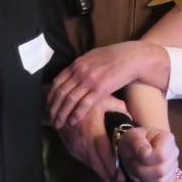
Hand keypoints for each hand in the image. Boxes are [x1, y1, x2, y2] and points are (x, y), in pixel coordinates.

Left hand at [48, 41, 168, 127]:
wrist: (133, 58)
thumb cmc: (115, 57)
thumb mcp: (93, 57)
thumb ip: (81, 66)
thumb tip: (71, 75)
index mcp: (77, 64)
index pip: (58, 82)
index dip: (51, 97)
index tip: (48, 107)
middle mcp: (80, 71)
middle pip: (61, 92)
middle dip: (54, 108)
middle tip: (50, 119)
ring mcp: (90, 80)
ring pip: (70, 100)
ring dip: (62, 114)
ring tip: (59, 124)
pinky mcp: (101, 88)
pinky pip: (85, 104)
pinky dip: (77, 114)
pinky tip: (72, 122)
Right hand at [55, 96, 127, 181]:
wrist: (58, 107)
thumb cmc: (84, 102)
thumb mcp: (102, 100)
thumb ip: (119, 107)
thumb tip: (131, 118)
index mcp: (93, 130)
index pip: (104, 153)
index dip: (112, 167)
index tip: (121, 178)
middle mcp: (84, 142)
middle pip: (97, 164)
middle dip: (108, 177)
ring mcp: (77, 147)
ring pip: (90, 165)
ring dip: (101, 175)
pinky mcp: (72, 149)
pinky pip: (85, 161)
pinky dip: (94, 168)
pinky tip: (102, 172)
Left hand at [118, 127, 178, 181]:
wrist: (135, 150)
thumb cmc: (134, 142)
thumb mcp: (130, 136)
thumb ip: (137, 141)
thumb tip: (146, 154)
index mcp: (167, 139)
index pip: (161, 156)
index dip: (146, 159)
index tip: (136, 155)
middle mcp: (174, 153)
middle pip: (161, 171)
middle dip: (142, 169)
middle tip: (133, 162)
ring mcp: (173, 168)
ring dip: (143, 177)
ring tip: (137, 168)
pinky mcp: (169, 181)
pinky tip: (143, 176)